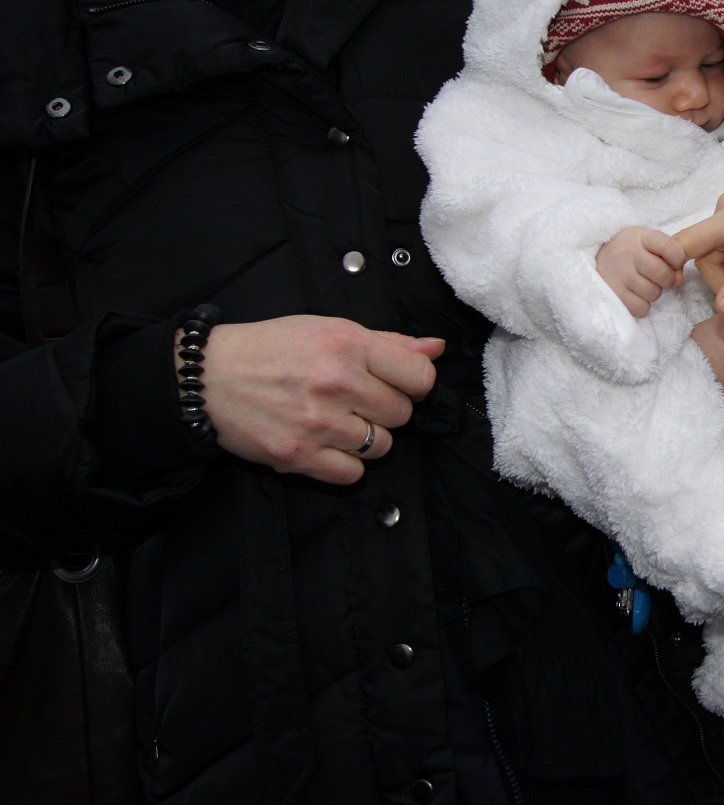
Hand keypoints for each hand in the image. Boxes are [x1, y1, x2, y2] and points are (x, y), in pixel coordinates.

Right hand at [199, 315, 444, 484]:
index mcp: (348, 345)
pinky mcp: (298, 456)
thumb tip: (436, 348)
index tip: (395, 384)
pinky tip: (325, 445)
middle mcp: (337, 383)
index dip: (413, 384)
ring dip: (366, 439)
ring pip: (381, 447)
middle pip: (401, 415)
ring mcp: (318, 423)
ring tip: (337, 422)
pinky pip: (352, 474)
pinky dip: (344, 465)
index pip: (420, 378)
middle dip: (385, 410)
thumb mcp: (329, 329)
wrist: (206, 378)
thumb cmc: (272, 349)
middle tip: (356, 402)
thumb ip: (388, 342)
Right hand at [595, 226, 685, 316]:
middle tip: (658, 277)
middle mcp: (628, 253)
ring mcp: (619, 274)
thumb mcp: (647, 243)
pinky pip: (641, 308)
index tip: (673, 262)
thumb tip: (679, 280)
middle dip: (667, 280)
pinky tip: (634, 294)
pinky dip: (642, 305)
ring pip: (653, 293)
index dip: (678, 259)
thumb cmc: (629, 251)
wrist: (596, 258)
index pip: (670, 248)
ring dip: (653, 292)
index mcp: (640, 237)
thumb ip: (668, 256)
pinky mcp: (613, 293)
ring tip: (642, 284)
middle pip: (663, 274)